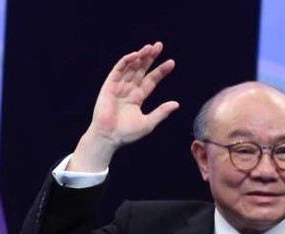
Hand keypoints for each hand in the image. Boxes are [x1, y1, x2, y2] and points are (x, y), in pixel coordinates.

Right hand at [69, 41, 179, 171]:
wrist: (108, 138)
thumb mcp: (148, 123)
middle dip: (150, 58)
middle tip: (159, 45)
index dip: (160, 71)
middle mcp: (128, 90)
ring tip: (149, 48)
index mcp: (137, 98)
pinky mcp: (108, 87)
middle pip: (141, 70)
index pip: (151, 80)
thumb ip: (161, 112)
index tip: (171, 62)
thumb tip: (176, 104)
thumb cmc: (126, 134)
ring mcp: (118, 88)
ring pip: (130, 68)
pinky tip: (134, 55)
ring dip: (139, 57)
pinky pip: (117, 71)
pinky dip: (124, 62)